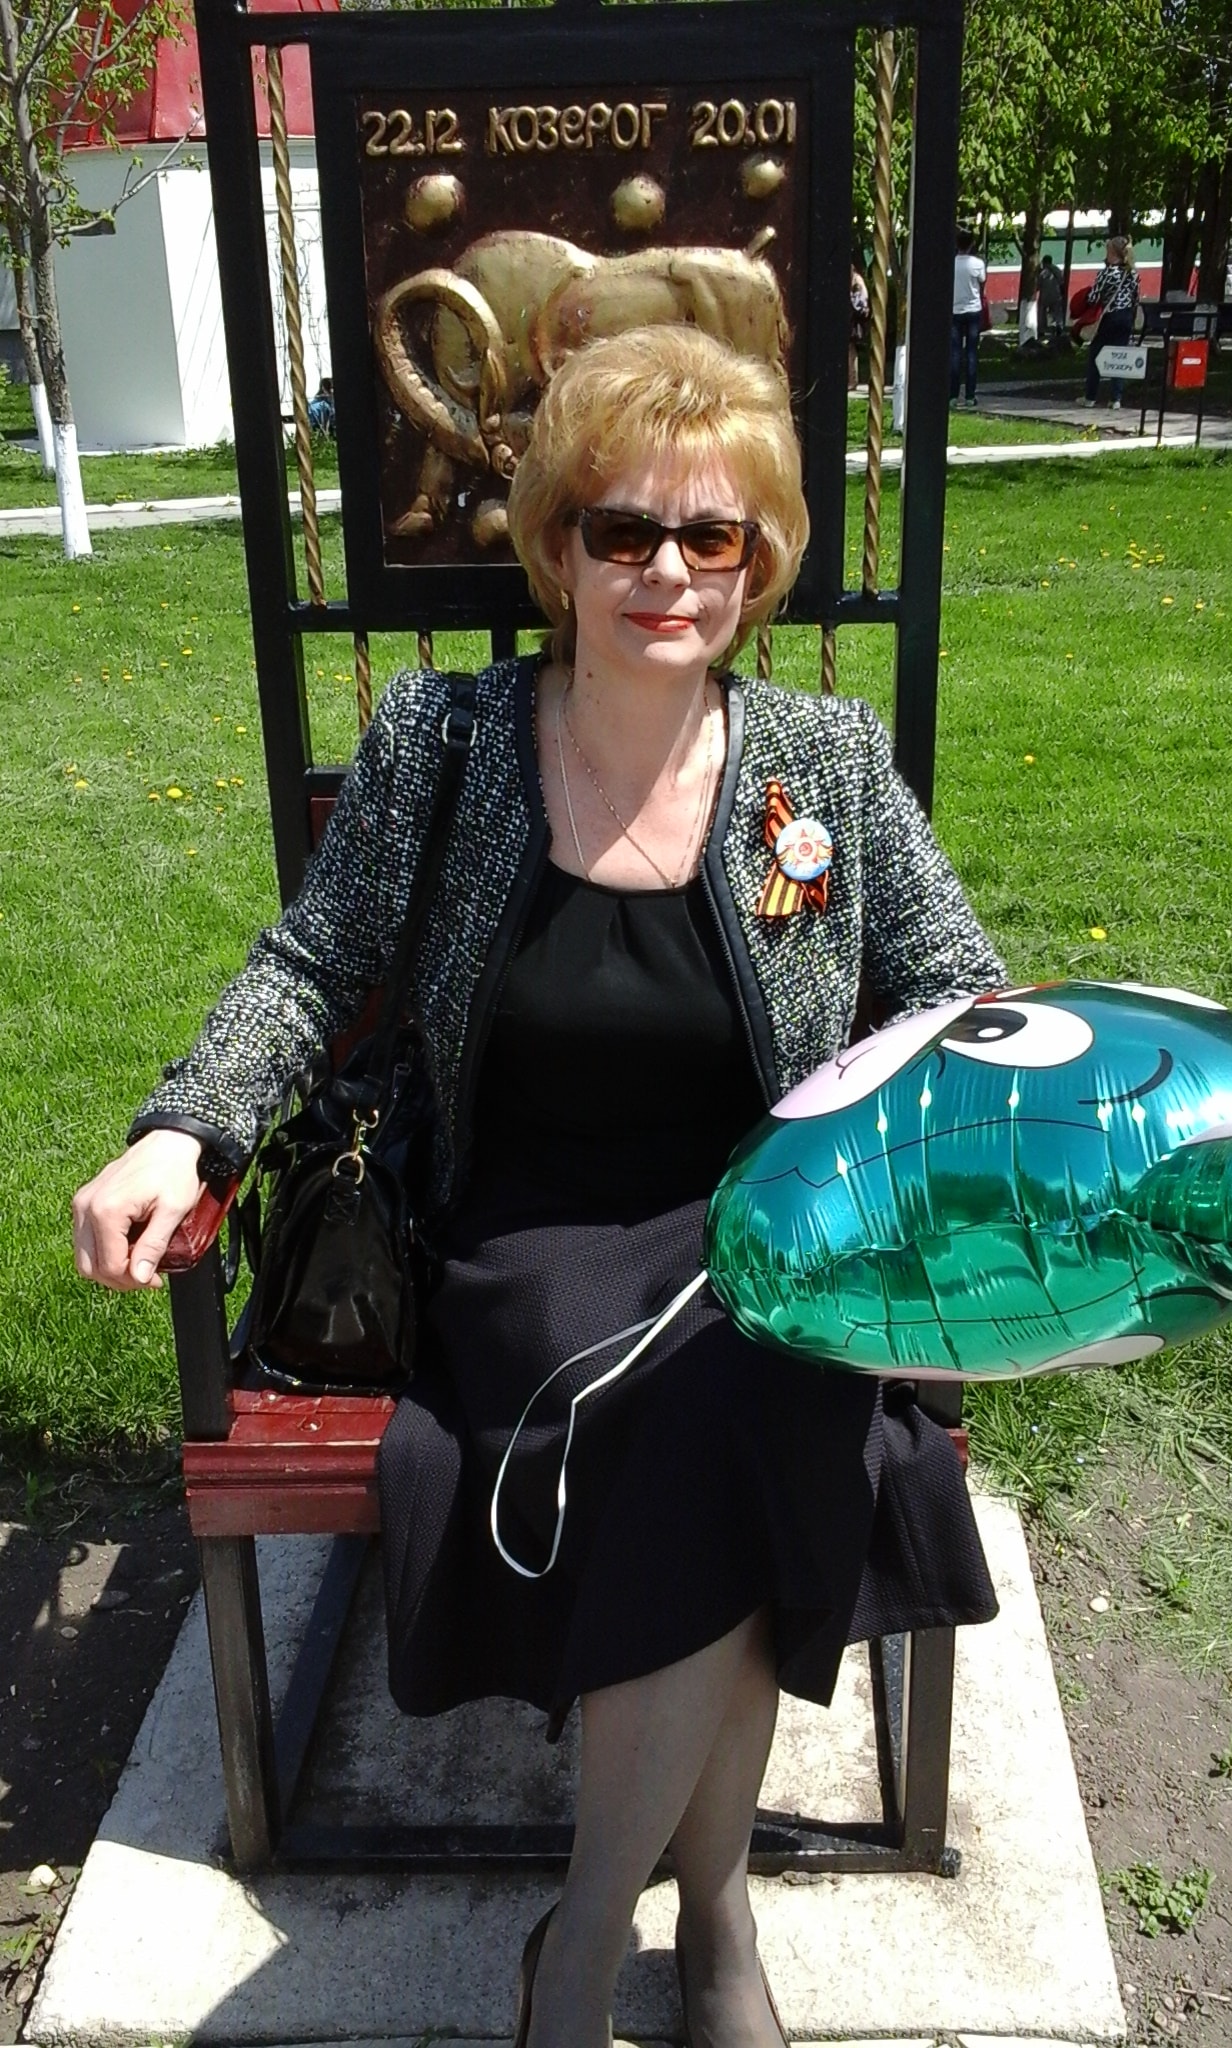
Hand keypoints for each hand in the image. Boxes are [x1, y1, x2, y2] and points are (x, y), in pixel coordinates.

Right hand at [72, 1130, 205, 1290]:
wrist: (167, 1142)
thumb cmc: (173, 1171)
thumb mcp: (173, 1210)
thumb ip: (154, 1245)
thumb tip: (140, 1277)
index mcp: (107, 1210)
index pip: (110, 1265)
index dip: (133, 1281)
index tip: (156, 1280)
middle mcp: (86, 1207)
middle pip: (90, 1267)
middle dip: (119, 1279)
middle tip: (146, 1277)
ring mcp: (81, 1203)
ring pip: (83, 1257)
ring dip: (109, 1268)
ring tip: (138, 1264)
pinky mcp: (83, 1202)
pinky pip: (85, 1240)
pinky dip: (102, 1252)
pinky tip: (127, 1249)